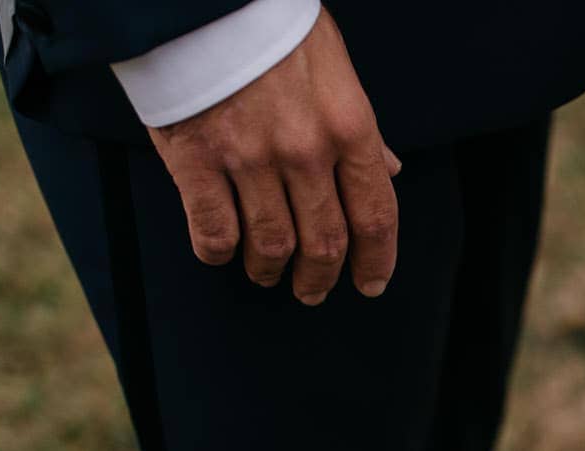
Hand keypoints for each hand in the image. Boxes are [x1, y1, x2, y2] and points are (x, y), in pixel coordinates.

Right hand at [146, 9, 399, 303]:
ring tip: (266, 273)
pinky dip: (220, 254)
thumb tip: (388, 170)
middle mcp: (306, 150)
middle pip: (326, 244)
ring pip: (271, 247)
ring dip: (270, 271)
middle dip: (321, 278)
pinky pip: (214, 234)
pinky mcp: (196, 161)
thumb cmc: (273, 26)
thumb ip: (360, 126)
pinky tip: (222, 251)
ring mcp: (250, 159)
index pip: (376, 216)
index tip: (370, 285)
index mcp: (350, 126)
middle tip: (312, 290)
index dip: (377, 261)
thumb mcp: (335, 66)